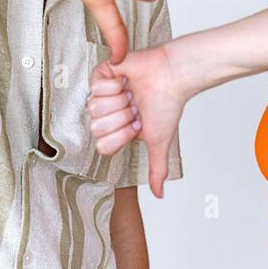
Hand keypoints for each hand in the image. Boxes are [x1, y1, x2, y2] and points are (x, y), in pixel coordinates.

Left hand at [88, 44, 186, 198]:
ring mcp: (102, 94)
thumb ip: (156, 168)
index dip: (121, 136)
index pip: (103, 146)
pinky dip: (115, 84)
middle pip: (97, 127)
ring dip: (119, 101)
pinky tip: (126, 80)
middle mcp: (106, 113)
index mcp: (116, 129)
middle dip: (122, 117)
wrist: (172, 76)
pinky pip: (95, 87)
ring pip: (94, 107)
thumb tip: (159, 194)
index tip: (138, 125)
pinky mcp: (101, 74)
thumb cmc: (167, 105)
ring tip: (132, 93)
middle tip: (136, 107)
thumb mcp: (159, 142)